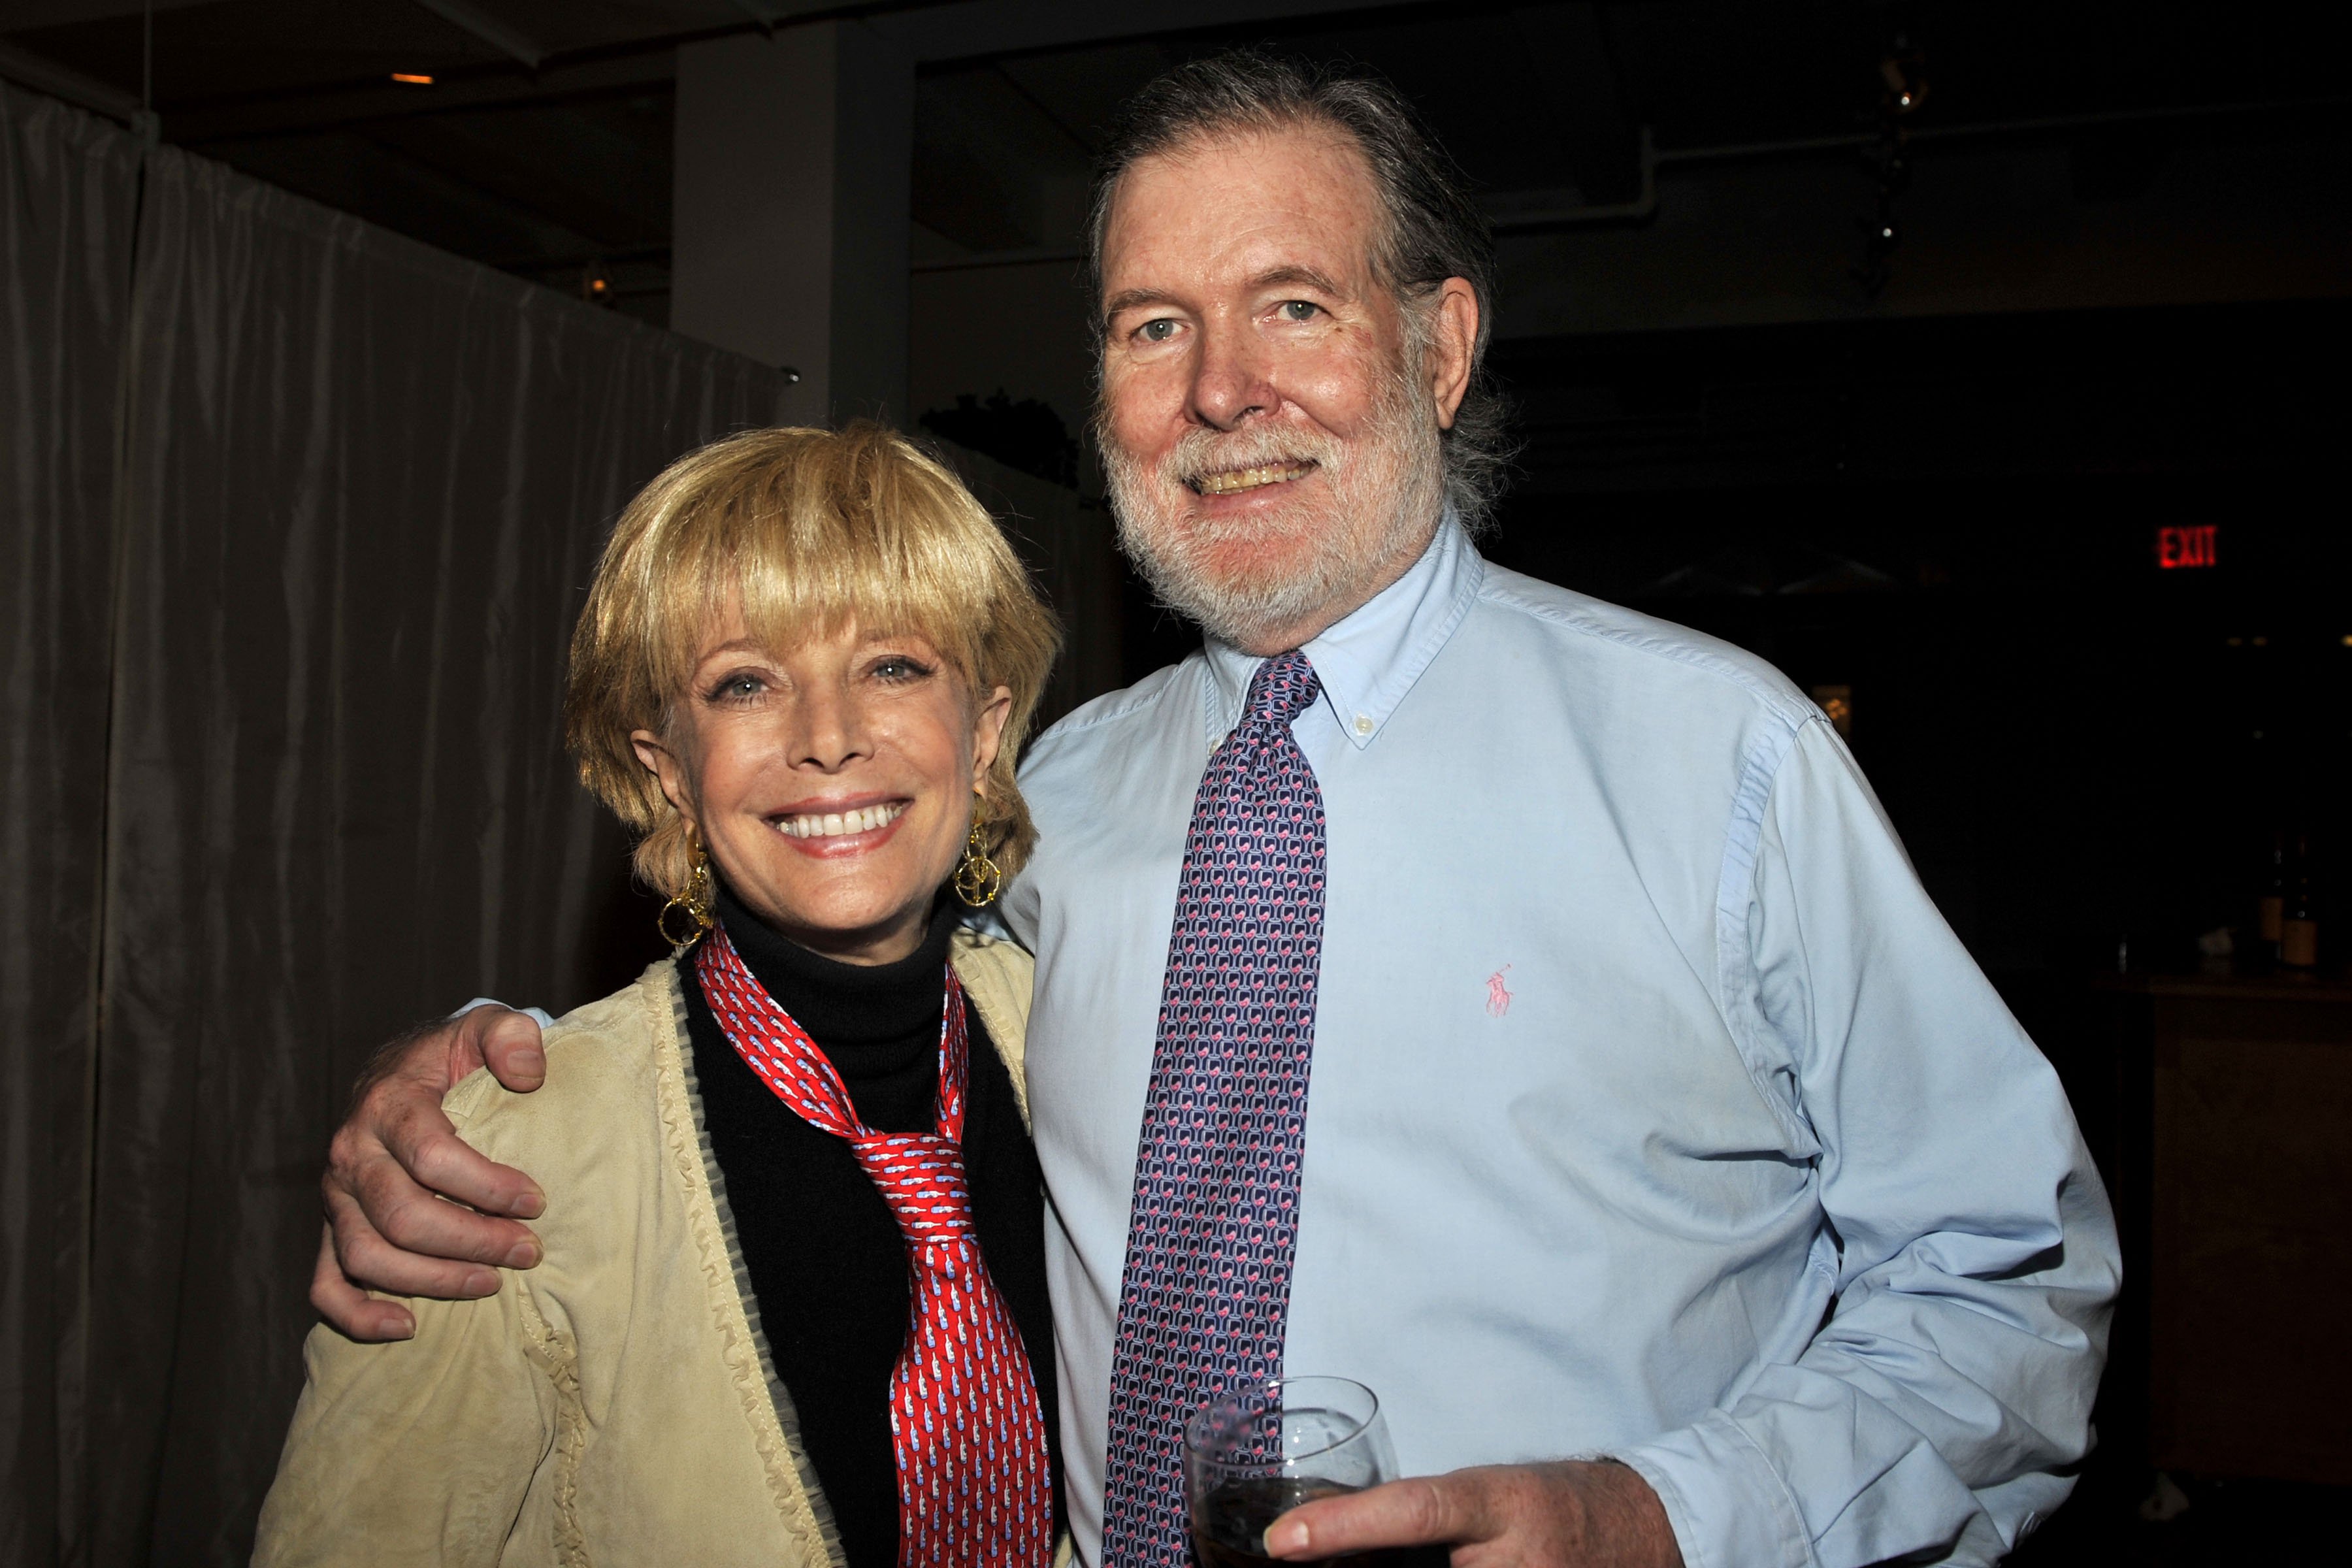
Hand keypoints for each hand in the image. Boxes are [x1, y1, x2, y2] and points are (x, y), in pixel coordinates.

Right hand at [311, 1005, 550, 1340]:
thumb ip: (511, 1035)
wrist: (403, 1070)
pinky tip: (408, 1326)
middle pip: (401, 1216)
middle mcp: (352, 1153)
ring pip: (367, 1256)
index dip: (488, 1186)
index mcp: (388, 1104)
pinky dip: (358, 1314)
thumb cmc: (454, 1055)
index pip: (433, 1157)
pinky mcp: (332, 1227)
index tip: (538, 1201)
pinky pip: (326, 1283)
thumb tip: (529, 1074)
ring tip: (493, 1283)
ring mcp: (335, 1197)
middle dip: (471, 1241)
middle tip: (528, 1250)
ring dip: (432, 1280)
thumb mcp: (485, 1026)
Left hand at [1264, 1459, 1682, 1567]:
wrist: (1644, 1533)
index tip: (1281, 1541)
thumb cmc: (1548, 1507)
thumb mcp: (1487, 1497)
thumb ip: (1422, 1523)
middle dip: (1367, 1567)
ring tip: (1453, 1554)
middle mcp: (1518, 1558)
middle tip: (1317, 1556)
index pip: (1413, 1510)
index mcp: (1499, 1504)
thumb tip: (1323, 1548)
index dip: (1342, 1527)